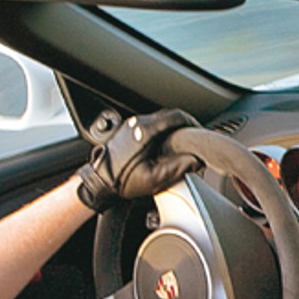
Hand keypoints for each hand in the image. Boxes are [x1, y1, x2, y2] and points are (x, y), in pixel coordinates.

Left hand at [76, 108, 197, 212]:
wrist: (99, 182)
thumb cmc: (122, 181)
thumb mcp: (154, 179)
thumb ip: (178, 168)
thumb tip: (196, 160)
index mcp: (146, 130)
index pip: (177, 116)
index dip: (193, 123)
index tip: (199, 132)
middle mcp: (138, 123)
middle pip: (169, 116)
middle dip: (184, 126)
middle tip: (193, 138)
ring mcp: (130, 125)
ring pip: (159, 120)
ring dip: (171, 129)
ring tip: (180, 144)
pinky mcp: (126, 130)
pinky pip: (149, 125)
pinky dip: (160, 132)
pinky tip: (162, 146)